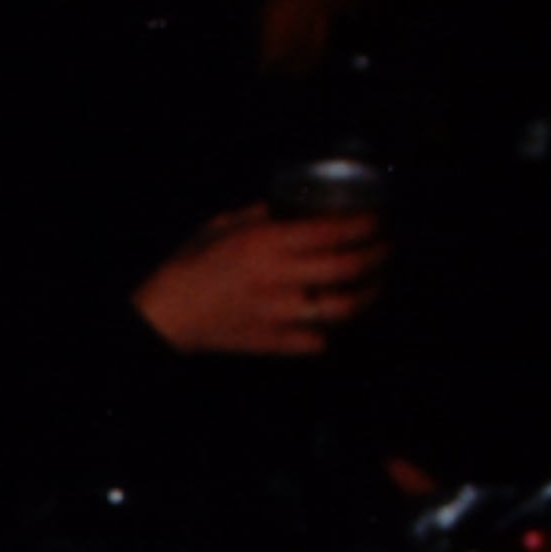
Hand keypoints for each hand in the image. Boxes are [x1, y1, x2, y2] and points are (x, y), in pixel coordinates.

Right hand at [133, 200, 385, 357]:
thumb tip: (292, 208)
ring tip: (376, 282)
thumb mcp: (222, 226)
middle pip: (349, 267)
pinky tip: (338, 319)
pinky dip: (334, 330)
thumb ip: (261, 217)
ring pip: (344, 307)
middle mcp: (279, 278)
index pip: (333, 232)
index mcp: (265, 244)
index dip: (365, 224)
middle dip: (378, 254)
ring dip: (369, 294)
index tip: (378, 218)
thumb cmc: (188, 266)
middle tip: (387, 246)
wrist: (163, 317)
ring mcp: (279, 315)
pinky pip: (318, 341)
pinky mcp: (273, 343)